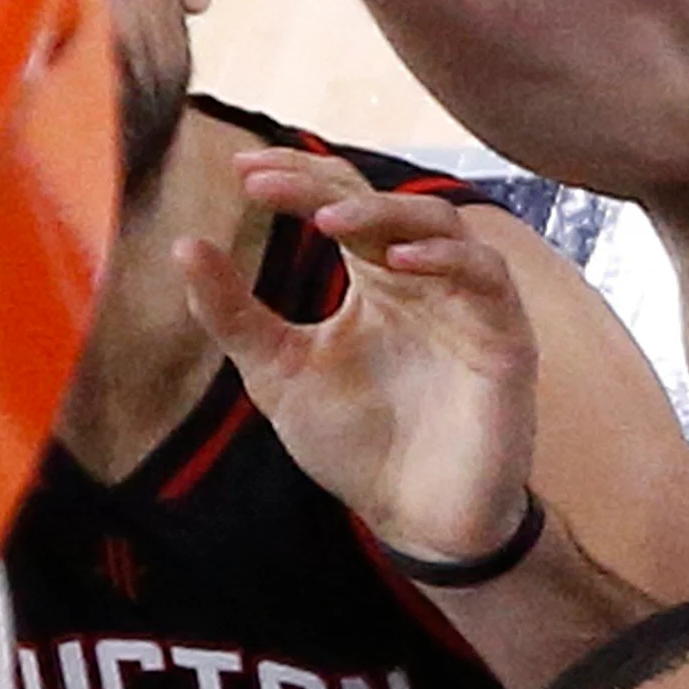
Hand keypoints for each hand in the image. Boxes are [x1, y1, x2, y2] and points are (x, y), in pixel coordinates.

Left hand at [181, 149, 532, 563]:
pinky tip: (398, 262)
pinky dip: (447, 260)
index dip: (298, 178)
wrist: (415, 519)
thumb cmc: (356, 444)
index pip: (342, 202)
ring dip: (385, 213)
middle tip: (267, 184)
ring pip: (440, 224)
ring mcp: (467, 303)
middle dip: (325, 190)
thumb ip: (234, 314)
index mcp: (374, 277)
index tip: (242, 168)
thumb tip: (183, 245)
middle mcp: (423, 278)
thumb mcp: (279, 372)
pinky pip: (487, 278)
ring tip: (327, 222)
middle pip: (383, 202)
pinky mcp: (504, 339)